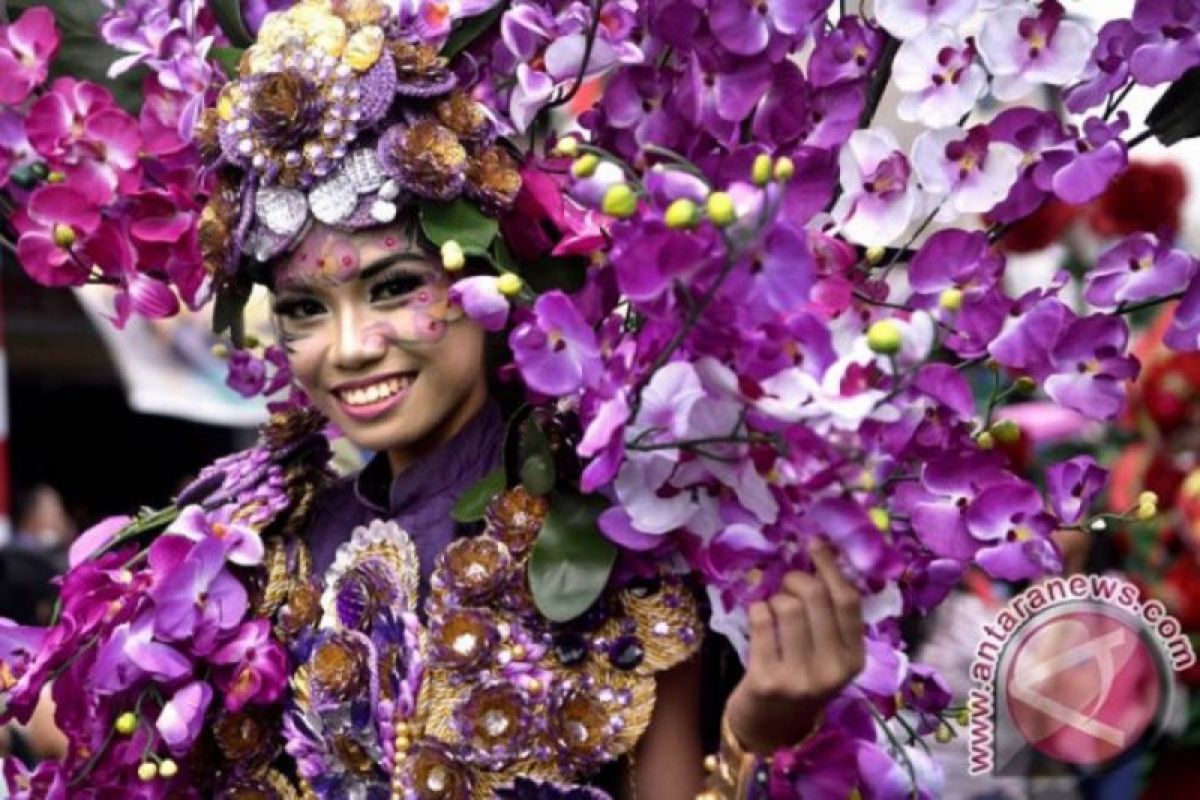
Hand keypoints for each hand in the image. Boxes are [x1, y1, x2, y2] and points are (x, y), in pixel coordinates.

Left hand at [723, 539, 865, 753]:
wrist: (770, 728)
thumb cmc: (800, 677)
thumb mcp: (828, 653)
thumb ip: (830, 615)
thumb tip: (820, 553)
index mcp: (854, 659)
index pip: (848, 601)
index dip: (830, 565)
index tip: (815, 542)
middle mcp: (832, 670)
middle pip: (815, 596)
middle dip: (796, 579)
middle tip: (788, 584)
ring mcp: (800, 677)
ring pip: (786, 605)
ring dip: (775, 598)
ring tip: (774, 611)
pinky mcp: (767, 680)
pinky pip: (761, 620)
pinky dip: (757, 610)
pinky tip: (759, 619)